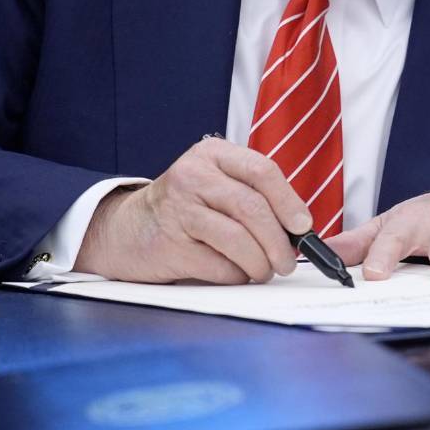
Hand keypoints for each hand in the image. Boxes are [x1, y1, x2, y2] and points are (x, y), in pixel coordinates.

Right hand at [73, 138, 311, 283]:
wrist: (126, 229)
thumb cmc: (186, 208)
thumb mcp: (217, 185)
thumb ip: (255, 196)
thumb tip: (300, 230)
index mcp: (213, 154)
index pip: (262, 171)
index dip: (289, 202)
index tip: (303, 227)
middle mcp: (193, 175)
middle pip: (252, 208)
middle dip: (278, 242)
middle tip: (287, 262)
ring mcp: (178, 208)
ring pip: (238, 239)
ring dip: (260, 263)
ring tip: (263, 271)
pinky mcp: (169, 243)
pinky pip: (219, 265)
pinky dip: (235, 275)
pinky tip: (233, 273)